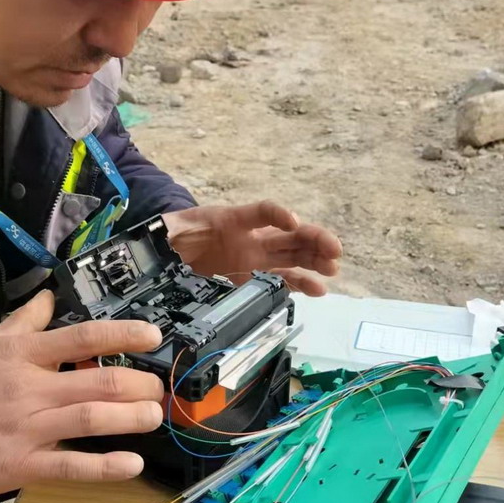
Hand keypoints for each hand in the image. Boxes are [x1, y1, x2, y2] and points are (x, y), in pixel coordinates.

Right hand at [0, 292, 164, 502]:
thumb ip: (24, 321)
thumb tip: (50, 294)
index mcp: (22, 354)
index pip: (81, 338)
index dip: (122, 334)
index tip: (153, 334)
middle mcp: (29, 388)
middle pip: (98, 382)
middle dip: (139, 384)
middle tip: (159, 389)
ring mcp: (25, 428)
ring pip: (90, 420)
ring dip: (131, 418)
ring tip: (153, 416)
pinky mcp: (18, 466)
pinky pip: (69, 467)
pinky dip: (105, 466)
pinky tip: (133, 464)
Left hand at [163, 202, 341, 295]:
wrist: (172, 249)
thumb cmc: (174, 234)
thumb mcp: (169, 229)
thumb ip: (171, 229)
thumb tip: (169, 230)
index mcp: (232, 220)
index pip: (259, 212)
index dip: (277, 214)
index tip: (292, 220)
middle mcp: (250, 237)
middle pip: (288, 234)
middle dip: (313, 239)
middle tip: (334, 251)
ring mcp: (255, 256)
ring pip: (292, 256)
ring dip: (314, 261)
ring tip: (333, 271)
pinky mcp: (253, 275)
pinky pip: (282, 278)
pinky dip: (301, 283)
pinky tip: (319, 290)